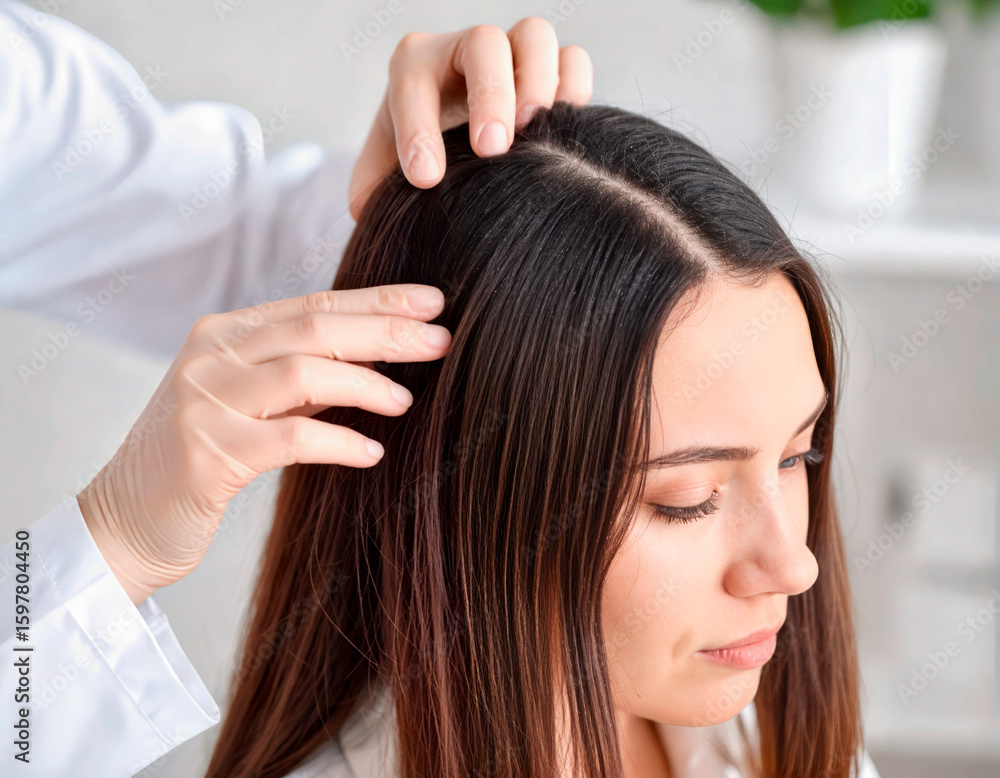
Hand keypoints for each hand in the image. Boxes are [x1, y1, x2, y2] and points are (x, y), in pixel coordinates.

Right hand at [77, 285, 450, 604]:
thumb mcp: (248, 403)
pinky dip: (339, 442)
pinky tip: (371, 452)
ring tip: (405, 400)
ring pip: (303, 373)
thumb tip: (375, 358)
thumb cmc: (199, 460)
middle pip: (314, 329)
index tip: (431, 303)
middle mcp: (210, 358)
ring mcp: (203, 403)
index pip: (312, 305)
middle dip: (385, 332)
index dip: (376, 301)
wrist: (123, 522)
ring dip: (365, 384)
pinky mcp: (207, 455)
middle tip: (439, 340)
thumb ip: (299, 377)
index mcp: (223, 335)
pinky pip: (291, 439)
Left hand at [348, 16, 593, 218]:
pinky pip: (572, 61)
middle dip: (489, 94)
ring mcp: (513, 55)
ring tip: (532, 135)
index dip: (418, 130)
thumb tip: (368, 211)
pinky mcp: (553, 72)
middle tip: (491, 150)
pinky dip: (573, 90)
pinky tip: (561, 134)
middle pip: (484, 42)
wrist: (457, 151)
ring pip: (534, 37)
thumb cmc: (416, 162)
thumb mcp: (383, 176)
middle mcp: (465, 51)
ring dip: (538, 84)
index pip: (414, 82)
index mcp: (415, 67)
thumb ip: (371, 192)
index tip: (426, 180)